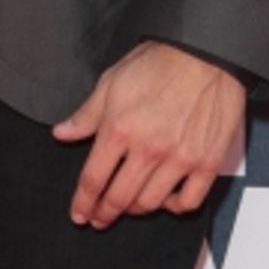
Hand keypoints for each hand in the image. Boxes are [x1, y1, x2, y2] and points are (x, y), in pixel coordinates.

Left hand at [51, 41, 245, 228]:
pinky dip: (174, 207)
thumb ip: (86, 114)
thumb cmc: (159, 61)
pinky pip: (188, 202)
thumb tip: (61, 133)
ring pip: (151, 204)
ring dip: (135, 209)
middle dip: (105, 213)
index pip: (93, 179)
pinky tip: (166, 199)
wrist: (205, 51)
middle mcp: (149, 149)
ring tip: (130, 205)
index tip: (80, 213)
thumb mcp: (113, 81)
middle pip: (120, 198)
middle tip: (100, 217)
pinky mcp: (207, 162)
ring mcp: (180, 159)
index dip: (83, 202)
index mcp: (120, 128)